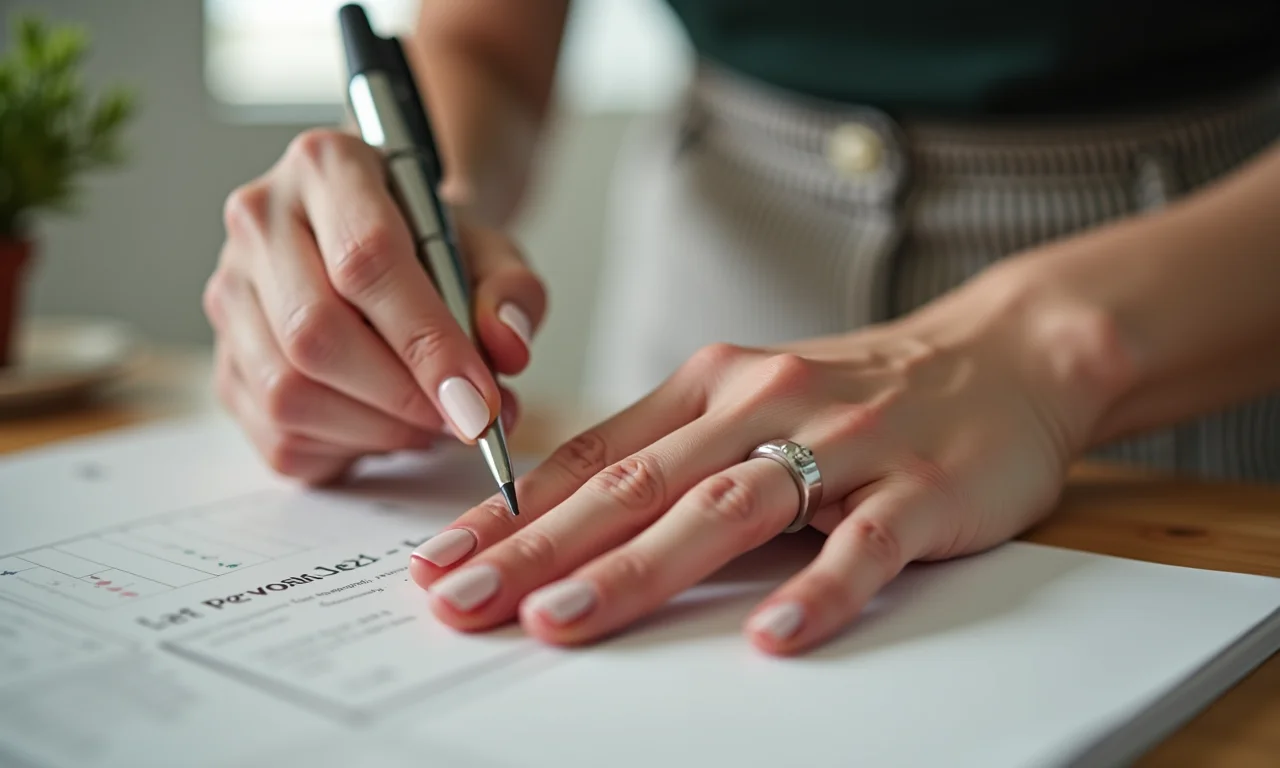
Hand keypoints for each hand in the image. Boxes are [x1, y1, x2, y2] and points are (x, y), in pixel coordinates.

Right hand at [204, 129, 544, 483]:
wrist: (391, 249)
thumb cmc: (437, 248)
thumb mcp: (493, 251)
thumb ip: (513, 293)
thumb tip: (505, 347)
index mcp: (326, 165)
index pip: (366, 259)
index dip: (428, 343)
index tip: (479, 400)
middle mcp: (259, 221)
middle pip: (314, 332)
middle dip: (404, 396)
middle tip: (466, 420)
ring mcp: (229, 293)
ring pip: (288, 392)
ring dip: (379, 429)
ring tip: (433, 420)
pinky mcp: (224, 363)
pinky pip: (278, 434)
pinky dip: (348, 449)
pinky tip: (388, 426)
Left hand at [406, 271, 1130, 653]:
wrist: (1002, 354)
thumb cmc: (858, 390)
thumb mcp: (749, 400)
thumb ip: (669, 452)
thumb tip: (565, 518)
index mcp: (709, 386)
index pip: (592, 457)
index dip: (510, 511)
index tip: (441, 560)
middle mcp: (760, 404)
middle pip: (637, 486)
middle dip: (540, 549)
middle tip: (465, 599)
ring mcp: (840, 443)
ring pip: (726, 509)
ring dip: (639, 568)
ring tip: (567, 620)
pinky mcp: (918, 485)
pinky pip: (862, 545)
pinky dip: (815, 590)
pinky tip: (768, 637)